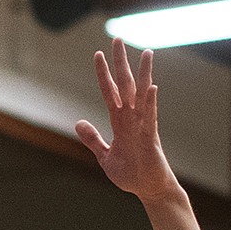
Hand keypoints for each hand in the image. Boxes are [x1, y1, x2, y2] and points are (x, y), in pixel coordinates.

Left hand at [75, 39, 179, 205]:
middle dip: (121, 62)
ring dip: (144, 74)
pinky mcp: (151, 138)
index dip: (103, 74)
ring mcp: (143, 126)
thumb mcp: (105, 156)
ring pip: (143, 95)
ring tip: (147, 53)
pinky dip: (151, 103)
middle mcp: (132, 118)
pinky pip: (150, 117)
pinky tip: (152, 88)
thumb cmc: (131, 174)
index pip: (110, 91)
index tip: (97, 54)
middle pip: (126, 85)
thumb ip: (93, 139)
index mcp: (120, 121)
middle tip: (118, 39)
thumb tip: (78, 123)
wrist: (148, 190)